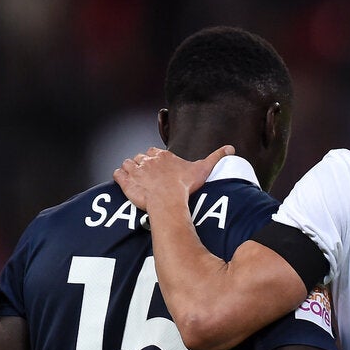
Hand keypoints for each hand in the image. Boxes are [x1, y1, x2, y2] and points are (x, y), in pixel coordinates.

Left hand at [113, 145, 234, 211]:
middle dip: (142, 165)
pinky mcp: (127, 182)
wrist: (168, 200)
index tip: (159, 168)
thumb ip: (216, 157)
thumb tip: (231, 149)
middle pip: (140, 158)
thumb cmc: (185, 186)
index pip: (154, 152)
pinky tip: (124, 182)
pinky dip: (120, 177)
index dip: (155, 159)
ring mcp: (136, 171)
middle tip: (147, 177)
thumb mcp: (203, 169)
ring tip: (135, 179)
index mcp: (163, 156)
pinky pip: (118, 175)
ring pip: (128, 164)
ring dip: (130, 170)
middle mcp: (147, 160)